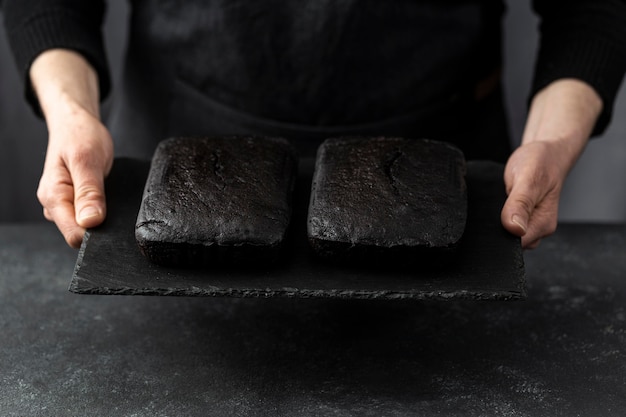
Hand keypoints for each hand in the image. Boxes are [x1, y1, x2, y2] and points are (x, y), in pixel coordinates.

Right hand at [38, 106, 112, 247]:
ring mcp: (65, 205)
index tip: (112, 218)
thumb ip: (89, 192)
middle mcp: (55, 205)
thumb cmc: (80, 136)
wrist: (77, 124)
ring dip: (104, 217)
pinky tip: (109, 197)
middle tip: (113, 200)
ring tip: (111, 194)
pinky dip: (103, 211)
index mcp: (53, 197)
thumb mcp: (87, 160)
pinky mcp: (75, 203)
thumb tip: (90, 222)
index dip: (96, 233)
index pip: (74, 235)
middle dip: (101, 225)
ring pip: (87, 227)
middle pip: (81, 235)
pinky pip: (91, 217)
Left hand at [501, 141, 565, 248]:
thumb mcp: (530, 178)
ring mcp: (527, 224)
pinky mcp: (518, 217)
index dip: (500, 236)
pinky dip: (495, 216)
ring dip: (494, 222)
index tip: (493, 220)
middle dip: (496, 230)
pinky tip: (495, 204)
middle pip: (509, 243)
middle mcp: (536, 228)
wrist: (545, 152)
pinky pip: (502, 224)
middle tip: (493, 206)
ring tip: (495, 203)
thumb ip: (521, 203)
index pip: (516, 245)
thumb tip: (515, 228)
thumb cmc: (542, 162)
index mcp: (543, 224)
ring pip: (504, 233)